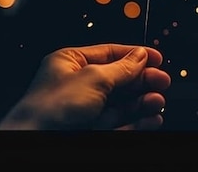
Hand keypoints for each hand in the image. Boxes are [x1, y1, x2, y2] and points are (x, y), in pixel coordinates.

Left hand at [0, 44, 170, 129]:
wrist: (36, 143)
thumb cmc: (50, 108)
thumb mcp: (94, 78)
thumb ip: (122, 67)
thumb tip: (140, 55)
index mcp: (70, 63)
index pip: (108, 54)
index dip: (134, 55)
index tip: (157, 58)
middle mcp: (76, 86)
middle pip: (118, 79)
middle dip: (142, 81)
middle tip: (162, 80)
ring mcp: (83, 111)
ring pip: (121, 104)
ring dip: (142, 102)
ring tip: (158, 101)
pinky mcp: (89, 131)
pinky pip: (118, 124)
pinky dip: (137, 122)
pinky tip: (151, 119)